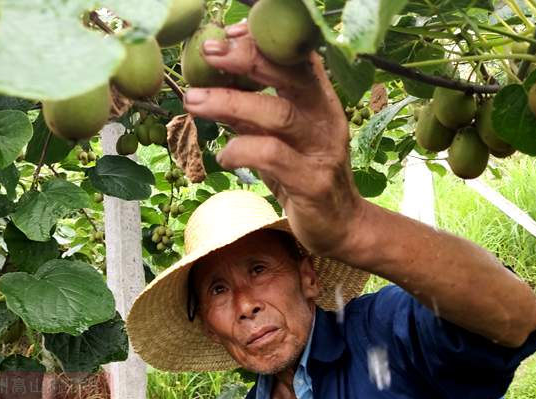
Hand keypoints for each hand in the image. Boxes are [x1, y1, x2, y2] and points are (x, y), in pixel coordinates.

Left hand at [183, 23, 365, 257]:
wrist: (341, 225)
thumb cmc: (306, 176)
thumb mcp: (280, 139)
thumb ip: (254, 115)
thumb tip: (214, 89)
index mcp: (321, 103)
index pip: (298, 59)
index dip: (263, 43)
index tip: (227, 35)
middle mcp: (326, 120)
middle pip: (291, 77)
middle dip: (247, 59)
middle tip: (208, 53)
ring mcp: (322, 151)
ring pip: (279, 114)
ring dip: (231, 103)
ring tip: (195, 101)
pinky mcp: (311, 182)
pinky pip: (271, 156)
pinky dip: (240, 150)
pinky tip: (223, 155)